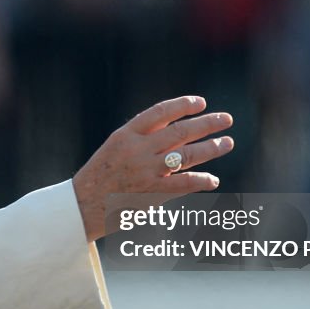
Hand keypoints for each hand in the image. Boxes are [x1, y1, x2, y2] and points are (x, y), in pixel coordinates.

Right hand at [72, 96, 233, 240]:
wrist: (83, 206)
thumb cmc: (100, 175)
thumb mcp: (115, 147)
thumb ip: (142, 136)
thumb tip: (174, 125)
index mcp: (126, 134)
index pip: (160, 112)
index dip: (183, 105)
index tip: (201, 103)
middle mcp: (138, 150)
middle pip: (181, 131)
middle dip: (207, 123)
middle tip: (226, 119)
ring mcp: (146, 172)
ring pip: (187, 155)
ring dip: (211, 148)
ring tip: (227, 143)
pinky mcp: (152, 193)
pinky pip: (184, 184)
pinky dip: (201, 180)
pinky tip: (213, 180)